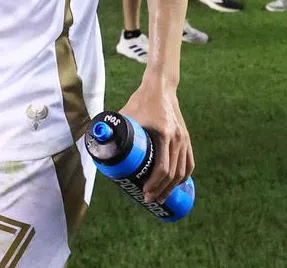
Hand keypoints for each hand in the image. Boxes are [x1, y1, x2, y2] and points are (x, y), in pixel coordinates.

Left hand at [118, 81, 193, 203]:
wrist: (161, 87)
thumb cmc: (142, 100)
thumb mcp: (127, 113)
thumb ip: (114, 127)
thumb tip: (97, 141)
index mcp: (165, 134)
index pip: (162, 167)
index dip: (154, 184)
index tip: (144, 193)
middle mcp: (178, 139)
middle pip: (173, 174)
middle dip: (162, 190)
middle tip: (149, 199)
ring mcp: (185, 139)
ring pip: (183, 170)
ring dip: (173, 187)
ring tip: (162, 196)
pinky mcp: (187, 138)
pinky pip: (188, 162)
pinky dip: (183, 176)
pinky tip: (176, 184)